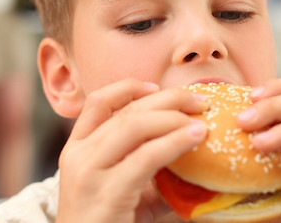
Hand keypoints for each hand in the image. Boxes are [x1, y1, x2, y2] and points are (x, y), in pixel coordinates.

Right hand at [55, 79, 207, 222]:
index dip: (130, 88)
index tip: (158, 87)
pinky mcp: (106, 193)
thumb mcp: (125, 187)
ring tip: (202, 120)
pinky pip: (146, 157)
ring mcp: (88, 173)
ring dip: (174, 118)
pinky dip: (175, 142)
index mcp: (78, 149)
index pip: (98, 102)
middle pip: (126, 111)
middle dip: (168, 99)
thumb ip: (149, 165)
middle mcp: (78, 155)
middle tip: (200, 100)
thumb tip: (194, 148)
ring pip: (135, 126)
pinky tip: (195, 138)